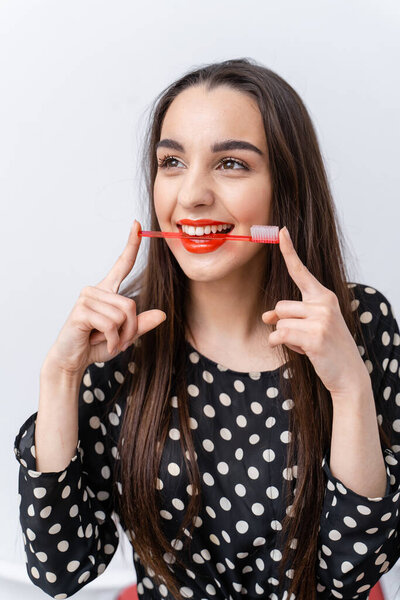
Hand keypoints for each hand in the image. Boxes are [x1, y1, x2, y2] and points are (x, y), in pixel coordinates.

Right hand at [44, 220, 166, 374]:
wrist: (72, 359)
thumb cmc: (95, 344)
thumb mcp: (124, 335)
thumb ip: (141, 325)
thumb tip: (162, 314)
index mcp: (107, 291)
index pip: (122, 264)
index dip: (131, 245)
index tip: (136, 224)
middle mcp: (96, 290)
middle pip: (130, 305)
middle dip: (131, 329)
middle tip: (119, 341)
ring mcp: (86, 298)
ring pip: (122, 316)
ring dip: (120, 336)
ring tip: (108, 341)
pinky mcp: (81, 311)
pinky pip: (110, 325)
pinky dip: (112, 340)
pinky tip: (102, 344)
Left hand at [261, 227, 369, 398]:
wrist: (348, 374)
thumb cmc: (327, 348)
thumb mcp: (310, 327)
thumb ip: (290, 316)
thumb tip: (266, 316)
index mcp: (324, 296)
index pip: (301, 271)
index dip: (289, 251)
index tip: (281, 231)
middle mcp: (324, 303)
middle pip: (281, 306)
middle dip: (284, 323)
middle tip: (304, 337)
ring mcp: (321, 319)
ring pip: (279, 322)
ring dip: (285, 338)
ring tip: (306, 345)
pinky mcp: (315, 336)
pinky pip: (280, 335)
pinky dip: (281, 345)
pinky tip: (301, 351)